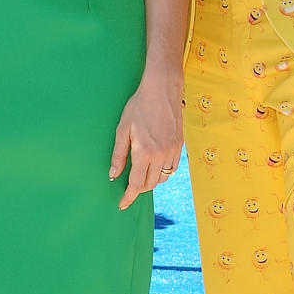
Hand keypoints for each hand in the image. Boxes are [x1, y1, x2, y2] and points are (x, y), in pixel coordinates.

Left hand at [109, 74, 182, 209]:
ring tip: (142, 172)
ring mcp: (172, 151)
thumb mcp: (123, 129)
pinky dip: (163, 171)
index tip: (122, 204)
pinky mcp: (180, 145)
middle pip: (150, 184)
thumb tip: (113, 175)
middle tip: (129, 183)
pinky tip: (156, 163)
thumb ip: (118, 155)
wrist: (162, 89)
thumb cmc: (139, 106)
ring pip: (163, 178)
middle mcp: (161, 155)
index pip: (136, 184)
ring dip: (152, 179)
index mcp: (144, 153)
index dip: (128, 197)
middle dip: (139, 188)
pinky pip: (172, 167)